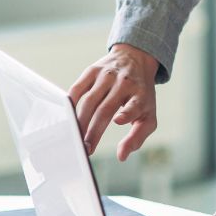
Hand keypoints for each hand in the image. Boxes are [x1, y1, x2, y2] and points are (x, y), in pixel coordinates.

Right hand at [69, 43, 159, 160]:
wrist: (136, 58)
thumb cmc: (141, 95)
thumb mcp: (148, 115)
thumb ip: (137, 137)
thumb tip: (122, 156)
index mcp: (140, 95)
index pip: (134, 105)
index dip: (127, 113)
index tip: (118, 121)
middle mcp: (124, 83)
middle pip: (105, 109)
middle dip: (94, 131)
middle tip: (86, 149)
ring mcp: (107, 76)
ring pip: (89, 101)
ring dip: (81, 121)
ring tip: (76, 138)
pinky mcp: (92, 71)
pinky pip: (78, 88)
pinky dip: (71, 102)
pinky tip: (67, 117)